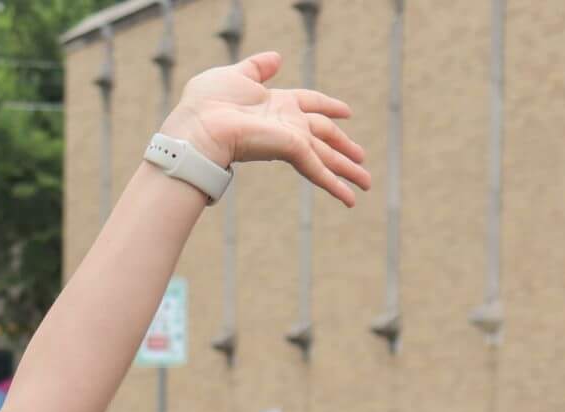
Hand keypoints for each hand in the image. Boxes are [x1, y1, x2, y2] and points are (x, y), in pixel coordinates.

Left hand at [162, 52, 369, 204]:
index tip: (346, 112)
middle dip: (344, 147)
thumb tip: (276, 58)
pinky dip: (335, 185)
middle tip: (362, 160)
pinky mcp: (290, 150)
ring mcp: (290, 139)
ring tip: (365, 184)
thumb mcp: (236, 75)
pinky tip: (350, 199)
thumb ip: (258, 68)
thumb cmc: (208, 102)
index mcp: (277, 103)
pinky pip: (318, 169)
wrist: (199, 125)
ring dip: (347, 170)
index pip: (311, 104)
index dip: (329, 106)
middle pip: (324, 135)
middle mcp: (287, 123)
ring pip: (326, 157)